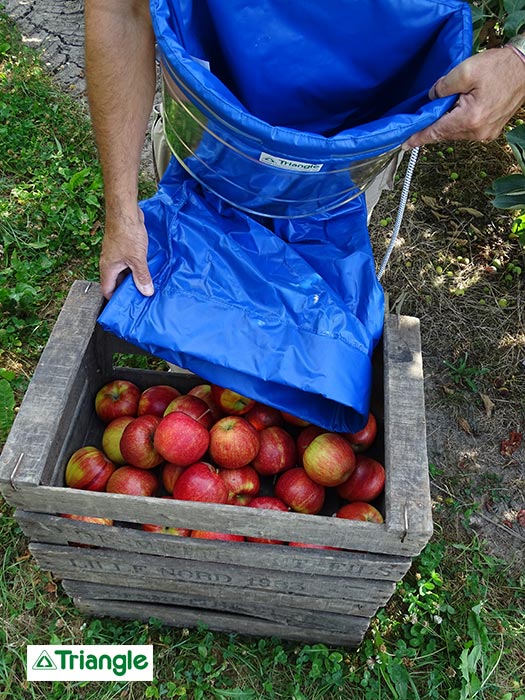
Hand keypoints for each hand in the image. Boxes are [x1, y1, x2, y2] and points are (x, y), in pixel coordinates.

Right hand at [99, 205, 153, 299]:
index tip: (126, 308)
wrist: (125, 212)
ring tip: (146, 287)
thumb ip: (142, 276)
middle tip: (141, 298)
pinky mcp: (123, 248)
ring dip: (133, 278)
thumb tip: (146, 293)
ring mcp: (116, 255)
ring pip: (123, 272)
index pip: (107, 290)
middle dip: (127, 290)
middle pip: (116, 282)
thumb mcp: (137, 259)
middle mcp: (109, 263)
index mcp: (108, 268)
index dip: (115, 300)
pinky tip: (147, 271)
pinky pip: (128, 263)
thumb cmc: (127, 234)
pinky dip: (135, 268)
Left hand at [405, 46, 524, 147]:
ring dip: (446, 122)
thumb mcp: (466, 70)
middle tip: (418, 118)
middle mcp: (478, 132)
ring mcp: (486, 134)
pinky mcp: (491, 131)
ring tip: (442, 107)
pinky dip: (457, 122)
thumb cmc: (501, 67)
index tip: (404, 144)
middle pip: (445, 133)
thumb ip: (443, 87)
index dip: (418, 137)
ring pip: (455, 132)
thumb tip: (430, 98)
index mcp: (470, 120)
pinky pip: (466, 130)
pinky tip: (456, 109)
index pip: (436, 132)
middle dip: (432, 125)